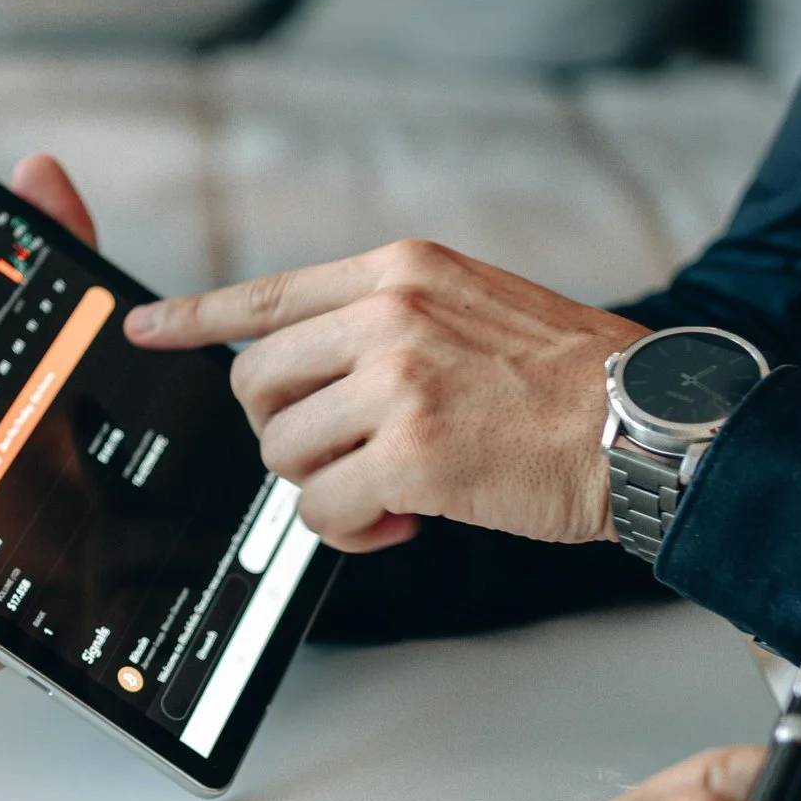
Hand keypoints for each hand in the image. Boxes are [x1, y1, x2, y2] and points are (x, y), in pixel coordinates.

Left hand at [122, 241, 648, 552]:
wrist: (652, 421)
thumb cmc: (574, 382)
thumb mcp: (475, 307)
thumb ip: (393, 323)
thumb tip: (319, 374)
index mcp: (400, 270)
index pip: (268, 292)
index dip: (196, 318)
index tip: (147, 328)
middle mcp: (389, 313)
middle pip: (256, 383)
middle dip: (285, 434)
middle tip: (343, 458)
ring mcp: (397, 380)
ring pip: (283, 452)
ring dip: (324, 488)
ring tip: (391, 493)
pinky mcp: (411, 454)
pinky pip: (323, 509)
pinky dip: (352, 530)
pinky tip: (403, 521)